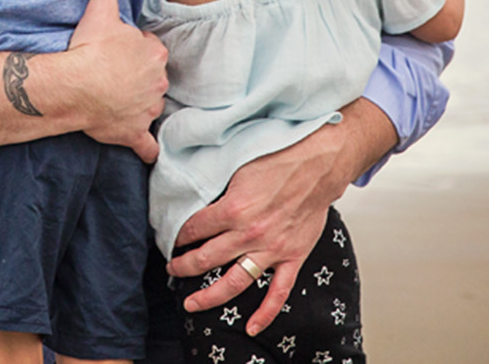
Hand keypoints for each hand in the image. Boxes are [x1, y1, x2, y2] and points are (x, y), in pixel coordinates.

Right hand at [64, 0, 167, 162]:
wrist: (76, 85)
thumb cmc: (90, 48)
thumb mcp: (102, 8)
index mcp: (153, 53)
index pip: (150, 50)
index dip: (134, 50)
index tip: (117, 51)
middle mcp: (157, 82)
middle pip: (151, 78)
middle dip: (138, 77)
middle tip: (113, 74)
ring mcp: (146, 109)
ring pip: (149, 107)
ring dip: (138, 106)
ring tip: (116, 101)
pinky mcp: (133, 132)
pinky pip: (146, 146)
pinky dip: (146, 148)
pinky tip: (145, 151)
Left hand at [167, 121, 357, 334]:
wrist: (317, 165)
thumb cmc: (279, 161)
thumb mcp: (237, 168)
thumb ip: (218, 187)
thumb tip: (196, 193)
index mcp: (232, 209)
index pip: (193, 229)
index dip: (177, 235)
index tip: (171, 239)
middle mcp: (249, 234)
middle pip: (205, 258)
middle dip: (183, 265)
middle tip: (172, 267)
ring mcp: (271, 249)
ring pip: (234, 282)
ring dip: (209, 296)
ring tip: (191, 302)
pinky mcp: (292, 257)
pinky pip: (278, 292)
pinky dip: (265, 313)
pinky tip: (251, 327)